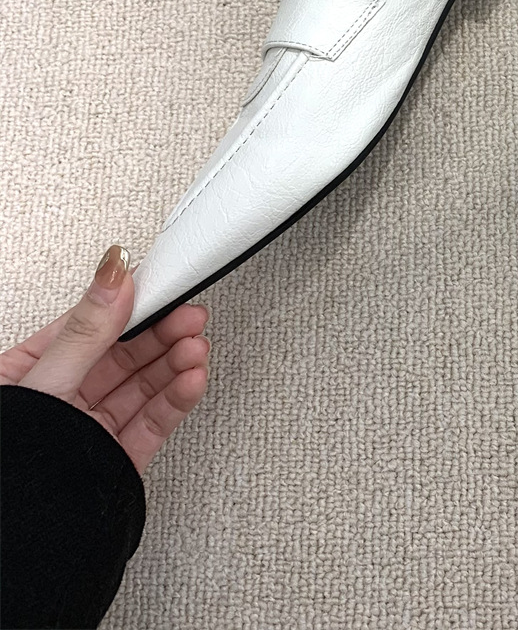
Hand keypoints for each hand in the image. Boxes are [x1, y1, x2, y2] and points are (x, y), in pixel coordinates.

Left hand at [0, 245, 210, 474]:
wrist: (17, 542)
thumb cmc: (10, 465)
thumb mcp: (44, 384)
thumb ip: (85, 332)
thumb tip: (112, 278)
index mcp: (28, 375)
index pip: (89, 329)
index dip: (131, 307)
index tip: (163, 289)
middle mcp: (61, 401)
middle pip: (124, 357)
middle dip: (163, 335)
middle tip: (192, 317)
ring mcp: (90, 430)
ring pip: (143, 387)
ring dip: (176, 364)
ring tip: (198, 348)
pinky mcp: (116, 458)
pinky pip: (152, 422)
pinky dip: (176, 399)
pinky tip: (192, 379)